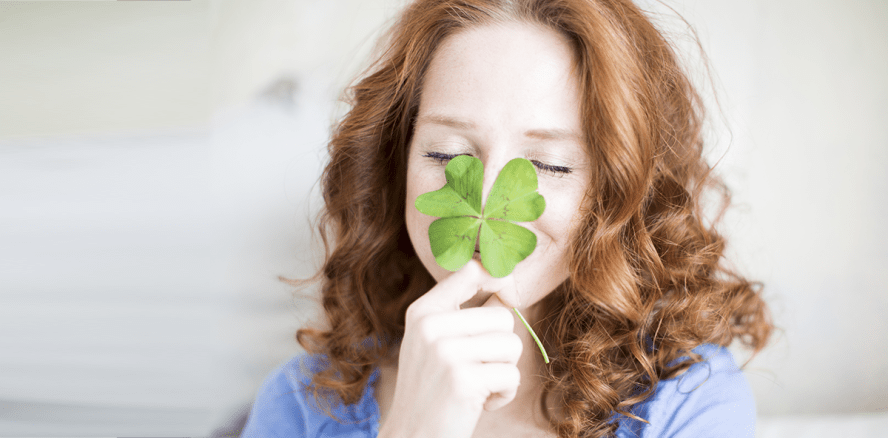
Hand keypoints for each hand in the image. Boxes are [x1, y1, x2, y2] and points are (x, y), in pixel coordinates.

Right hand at [377, 260, 522, 437]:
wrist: (412, 436)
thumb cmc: (433, 389)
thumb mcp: (434, 342)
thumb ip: (462, 311)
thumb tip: (507, 281)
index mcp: (423, 311)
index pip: (471, 270)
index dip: (499, 277)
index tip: (507, 291)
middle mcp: (431, 326)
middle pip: (504, 317)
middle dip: (501, 348)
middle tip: (478, 368)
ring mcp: (445, 352)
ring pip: (512, 345)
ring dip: (503, 372)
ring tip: (478, 385)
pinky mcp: (463, 379)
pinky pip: (511, 375)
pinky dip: (504, 394)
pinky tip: (480, 402)